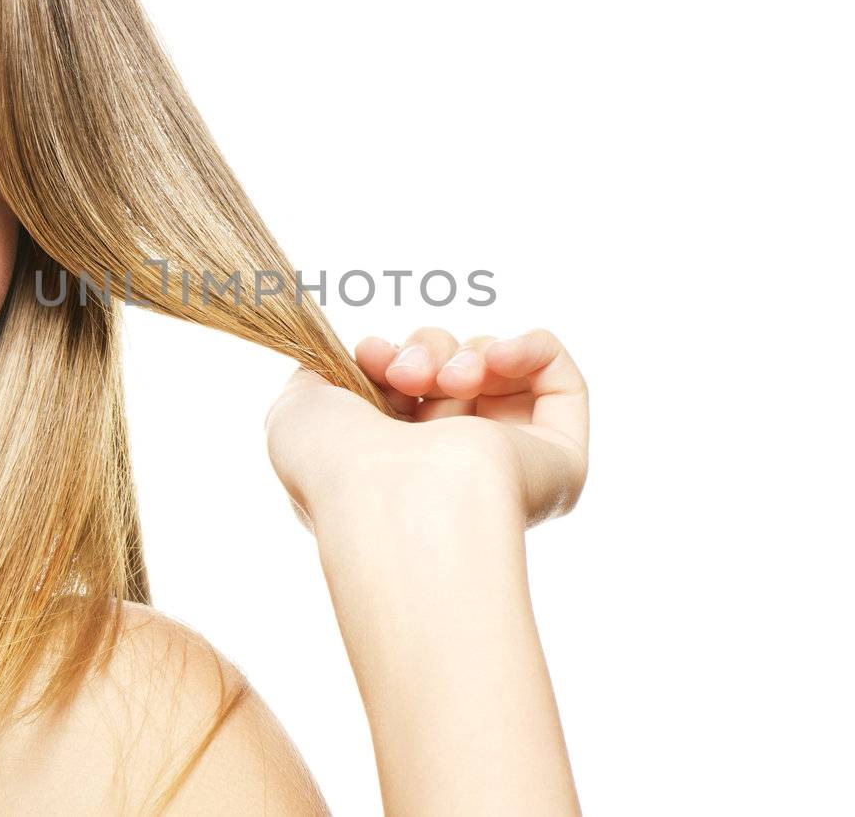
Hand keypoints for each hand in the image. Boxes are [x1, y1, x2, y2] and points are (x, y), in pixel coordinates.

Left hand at [263, 327, 588, 533]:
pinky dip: (528, 348)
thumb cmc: (335, 471)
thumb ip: (318, 376)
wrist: (396, 506)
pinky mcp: (558, 460)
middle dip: (425, 352)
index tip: (369, 354)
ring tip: (446, 381)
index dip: (387, 355)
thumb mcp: (296, 412)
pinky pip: (557, 380)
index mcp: (391, 467)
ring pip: (496, 369)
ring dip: (464, 355)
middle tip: (408, 376)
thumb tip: (344, 361)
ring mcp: (506, 465)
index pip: (405, 390)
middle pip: (449, 369)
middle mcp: (450, 469)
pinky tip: (496, 360)